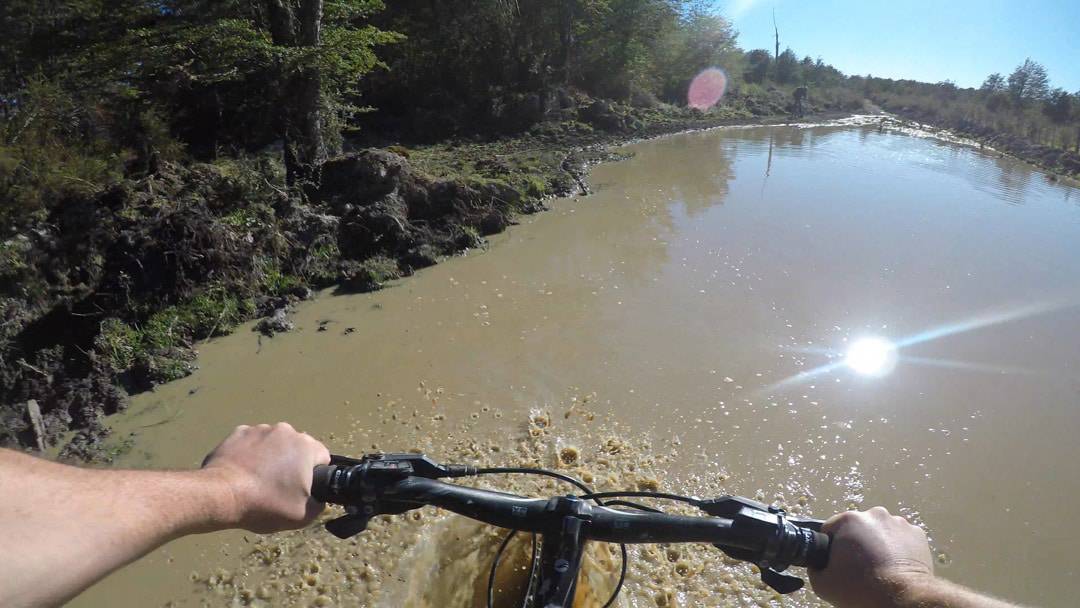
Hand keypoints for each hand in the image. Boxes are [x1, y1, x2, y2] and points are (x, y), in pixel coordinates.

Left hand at [201, 422, 330, 532]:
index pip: (322, 457)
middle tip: (279, 487)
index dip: (315, 475)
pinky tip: (243, 472)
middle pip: (297, 448)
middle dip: (292, 464)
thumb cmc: (265, 504)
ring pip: (273, 444)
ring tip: (258, 480)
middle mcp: (286, 430)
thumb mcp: (303, 516)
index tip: (302, 489)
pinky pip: (251, 443)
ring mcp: (260, 429)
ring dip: (271, 457)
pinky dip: (250, 454)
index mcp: (306, 445)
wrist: (221, 496)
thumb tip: (319, 498)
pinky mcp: (238, 432)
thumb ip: (319, 504)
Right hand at [809, 506, 934, 607]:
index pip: (830, 529)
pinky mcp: (918, 534)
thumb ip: (814, 568)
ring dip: (878, 545)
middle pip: (857, 528)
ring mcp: (899, 523)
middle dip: (856, 544)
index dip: (830, 547)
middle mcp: (874, 514)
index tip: (837, 563)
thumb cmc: (862, 590)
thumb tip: (818, 564)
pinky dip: (898, 550)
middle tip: (859, 568)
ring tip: (879, 568)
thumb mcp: (822, 584)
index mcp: (848, 520)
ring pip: (881, 532)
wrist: (902, 599)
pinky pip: (901, 539)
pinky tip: (894, 566)